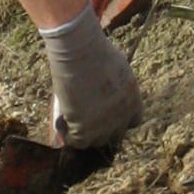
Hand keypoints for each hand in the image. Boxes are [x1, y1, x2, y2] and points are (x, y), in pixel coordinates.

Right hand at [41, 5, 143, 148]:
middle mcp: (124, 116)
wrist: (80, 51)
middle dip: (101, 128)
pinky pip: (77, 142)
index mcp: (134, 100)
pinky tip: (60, 120)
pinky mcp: (85, 130)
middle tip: (85, 119)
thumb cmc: (94, 51)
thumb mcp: (114, 68)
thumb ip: (113, 85)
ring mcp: (105, 125)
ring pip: (96, 141)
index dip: (119, 120)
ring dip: (83, 132)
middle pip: (115, 135)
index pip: (133, 122)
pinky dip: (67, 134)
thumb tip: (100, 90)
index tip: (105, 114)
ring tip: (69, 119)